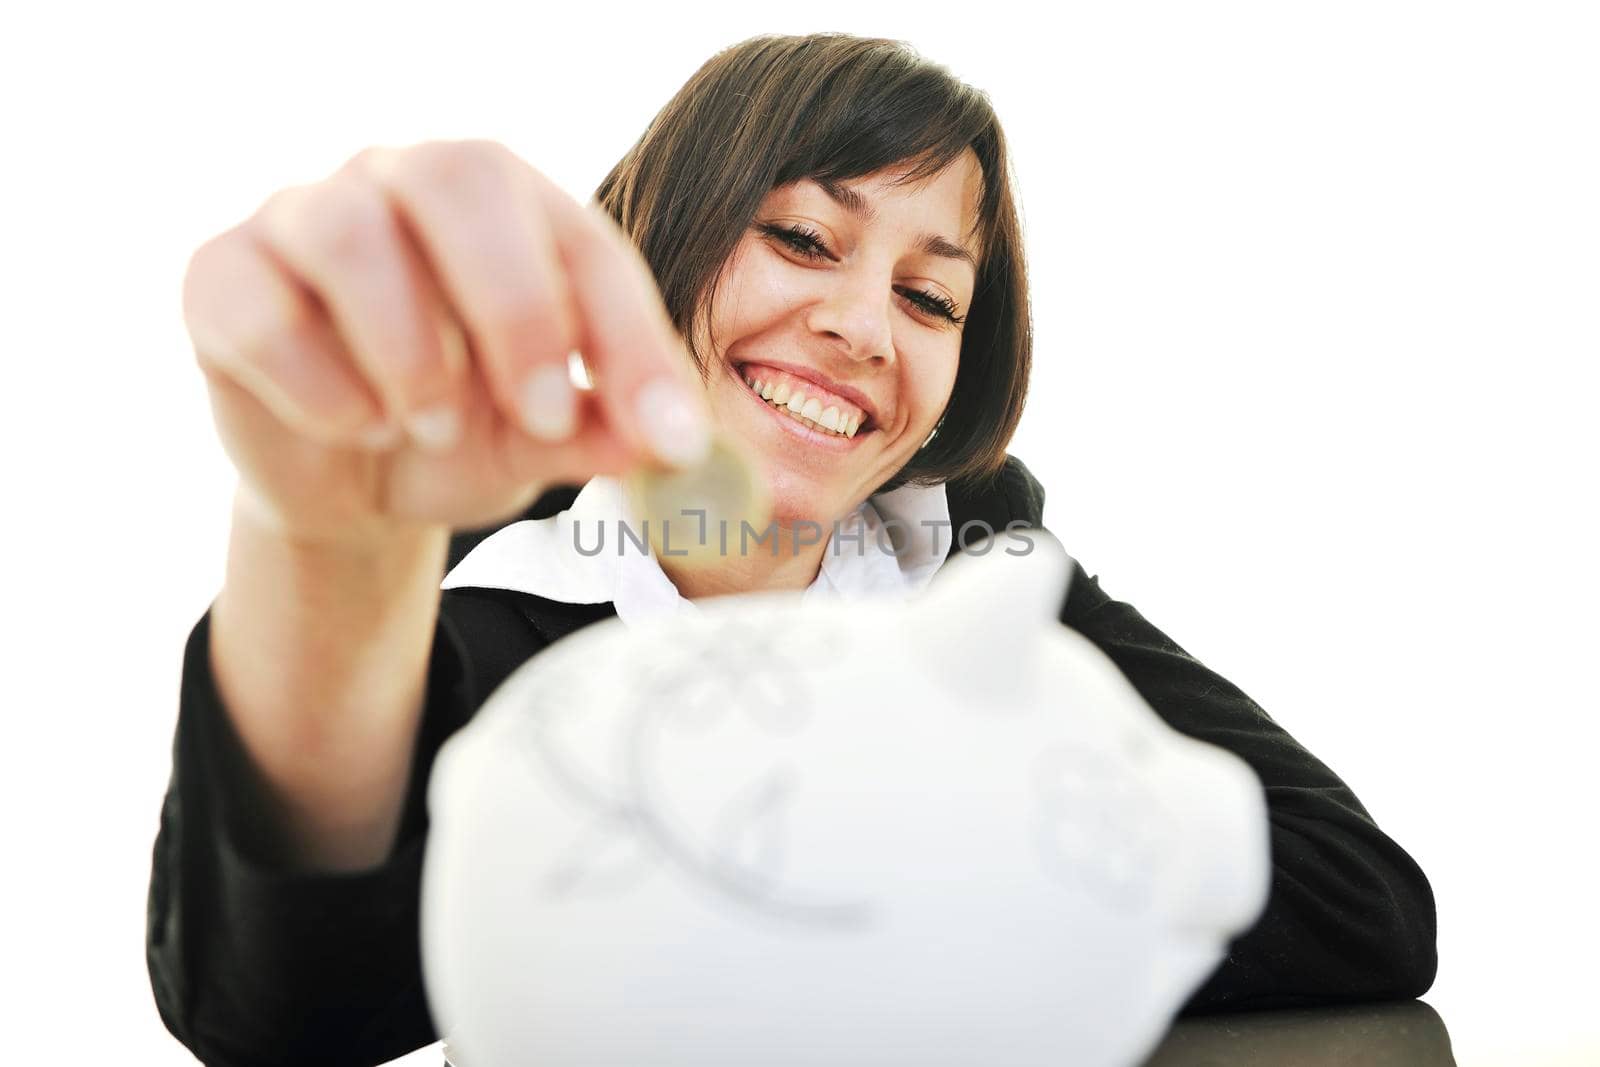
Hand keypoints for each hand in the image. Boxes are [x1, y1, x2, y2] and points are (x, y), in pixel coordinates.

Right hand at [183, 138, 710, 548]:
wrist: (350, 485)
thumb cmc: (464, 433)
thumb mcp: (544, 444)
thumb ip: (608, 435)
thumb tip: (677, 449)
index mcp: (510, 209)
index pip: (583, 242)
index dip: (631, 338)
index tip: (665, 436)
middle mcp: (405, 185)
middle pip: (460, 178)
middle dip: (517, 308)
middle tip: (543, 417)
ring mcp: (306, 218)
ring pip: (348, 233)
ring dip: (409, 349)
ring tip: (436, 427)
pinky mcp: (222, 278)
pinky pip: (262, 308)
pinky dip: (319, 384)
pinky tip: (358, 428)